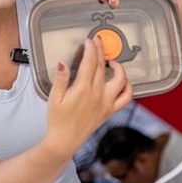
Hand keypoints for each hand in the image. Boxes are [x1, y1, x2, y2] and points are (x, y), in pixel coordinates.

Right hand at [45, 36, 132, 157]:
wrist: (65, 141)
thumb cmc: (58, 121)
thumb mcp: (53, 98)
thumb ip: (60, 79)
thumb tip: (62, 63)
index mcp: (82, 90)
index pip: (90, 63)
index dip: (91, 49)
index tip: (90, 41)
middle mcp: (97, 95)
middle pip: (103, 67)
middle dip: (101, 51)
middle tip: (99, 42)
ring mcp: (106, 103)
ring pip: (120, 81)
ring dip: (119, 68)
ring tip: (112, 61)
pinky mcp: (110, 111)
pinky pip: (125, 98)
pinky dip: (128, 88)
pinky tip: (123, 82)